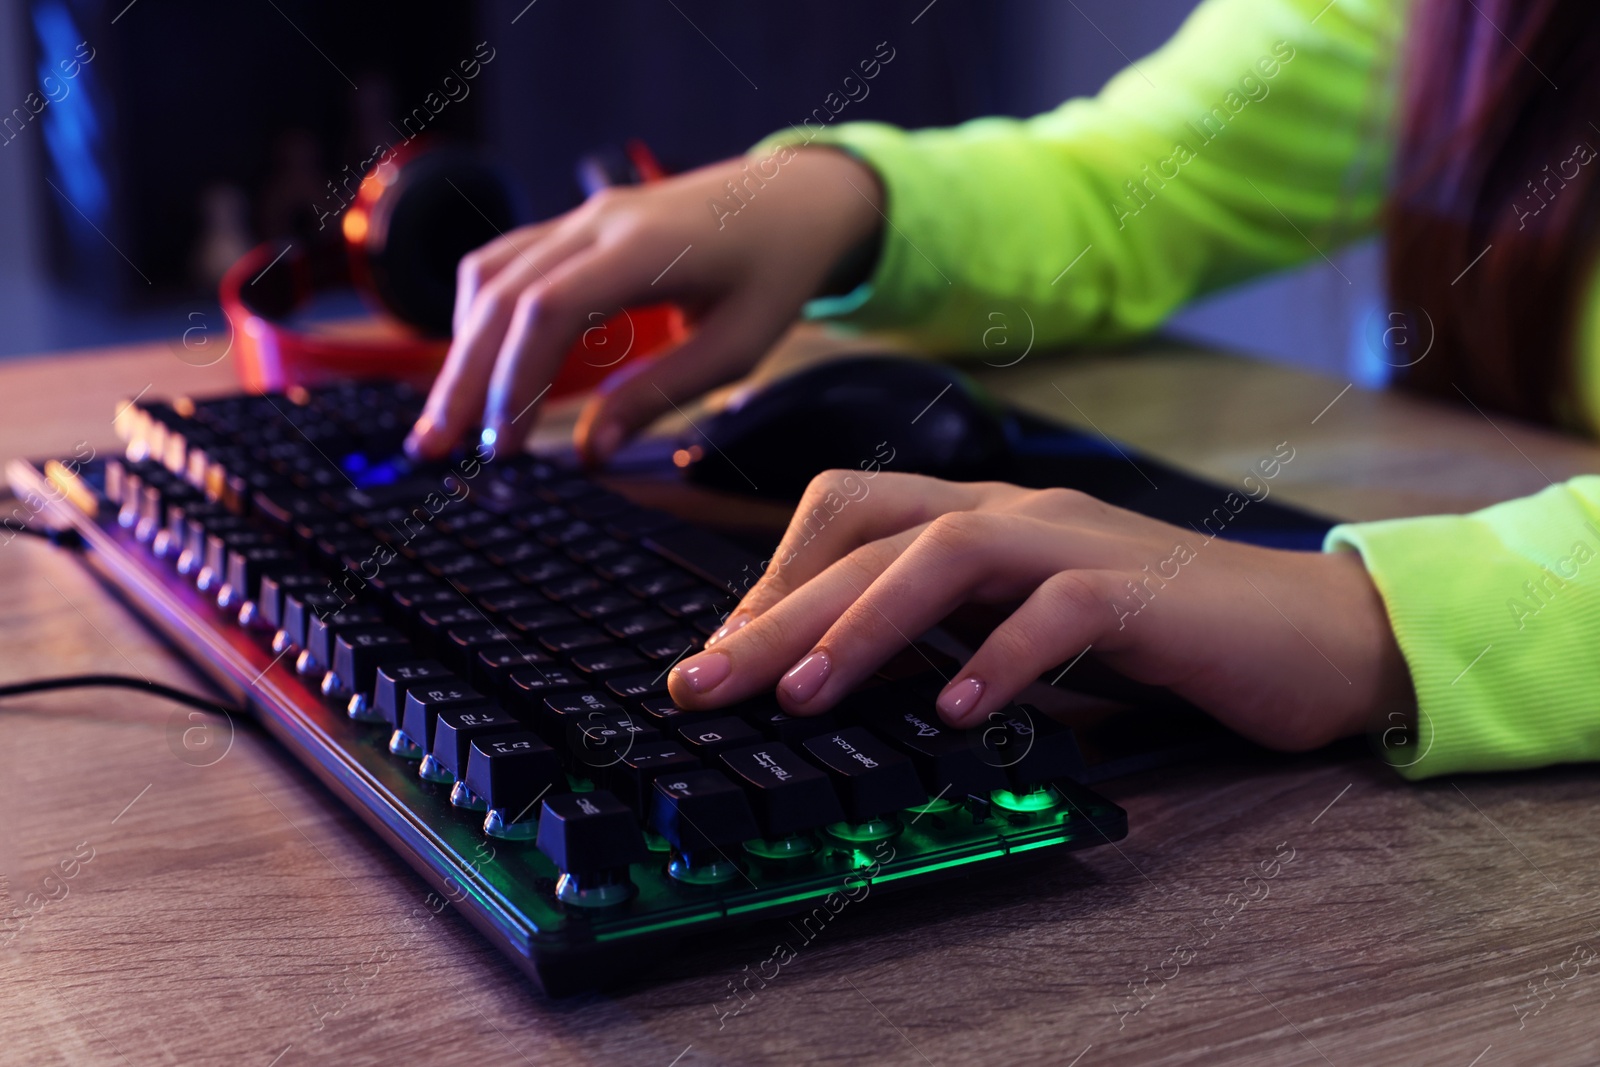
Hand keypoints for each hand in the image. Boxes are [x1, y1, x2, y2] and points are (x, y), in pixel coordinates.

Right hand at [405, 148, 883, 463]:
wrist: (791, 199)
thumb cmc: (773, 273)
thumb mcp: (737, 346)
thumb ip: (661, 393)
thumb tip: (591, 451)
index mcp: (645, 248)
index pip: (548, 309)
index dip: (513, 380)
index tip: (501, 446)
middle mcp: (599, 222)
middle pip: (500, 295)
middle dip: (462, 376)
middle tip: (434, 448)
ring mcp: (580, 217)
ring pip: (489, 275)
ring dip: (461, 347)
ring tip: (451, 420)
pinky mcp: (573, 227)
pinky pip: (505, 264)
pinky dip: (481, 317)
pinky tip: (482, 368)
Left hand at [666, 472, 1413, 750]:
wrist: (1310, 634)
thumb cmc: (1161, 637)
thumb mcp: (1028, 627)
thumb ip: (949, 633)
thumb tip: (842, 683)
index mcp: (985, 514)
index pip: (850, 508)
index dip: (773, 575)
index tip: (723, 655)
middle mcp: (1019, 511)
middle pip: (871, 535)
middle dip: (775, 611)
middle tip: (704, 686)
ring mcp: (1078, 542)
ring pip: (945, 551)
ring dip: (860, 623)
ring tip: (802, 695)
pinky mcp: (1140, 592)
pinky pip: (1054, 610)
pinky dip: (998, 659)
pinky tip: (958, 715)